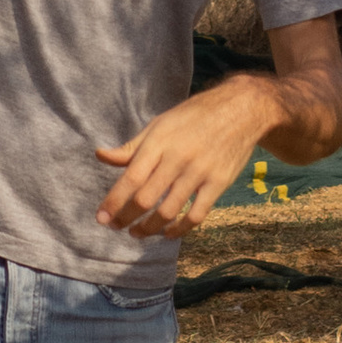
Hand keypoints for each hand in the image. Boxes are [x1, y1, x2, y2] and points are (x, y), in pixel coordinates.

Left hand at [94, 80, 272, 239]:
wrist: (240, 109)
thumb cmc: (193, 117)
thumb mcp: (159, 124)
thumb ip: (131, 147)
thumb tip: (101, 156)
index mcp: (159, 142)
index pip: (131, 178)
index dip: (114, 201)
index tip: (101, 218)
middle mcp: (178, 158)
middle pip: (146, 198)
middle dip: (126, 218)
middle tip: (115, 227)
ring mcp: (200, 172)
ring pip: (169, 211)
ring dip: (149, 228)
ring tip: (137, 232)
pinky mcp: (219, 183)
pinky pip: (196, 215)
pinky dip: (180, 230)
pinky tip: (168, 233)